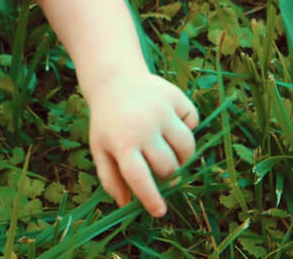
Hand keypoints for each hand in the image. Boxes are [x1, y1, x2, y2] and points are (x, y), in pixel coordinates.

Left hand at [85, 73, 198, 217]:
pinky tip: (170, 122)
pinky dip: (187, 127)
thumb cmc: (108, 122)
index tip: (160, 212)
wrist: (114, 80)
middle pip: (168, 167)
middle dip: (167, 175)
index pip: (139, 177)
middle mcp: (142, 126)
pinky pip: (193, 122)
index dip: (151, 198)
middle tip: (159, 168)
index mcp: (121, 141)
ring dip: (182, 156)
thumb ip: (110, 178)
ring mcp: (161, 109)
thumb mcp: (99, 148)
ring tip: (168, 149)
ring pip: (187, 148)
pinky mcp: (175, 96)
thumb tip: (126, 204)